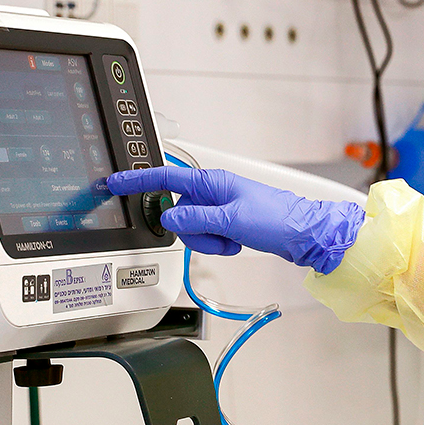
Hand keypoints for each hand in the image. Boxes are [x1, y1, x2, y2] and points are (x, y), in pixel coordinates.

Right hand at [106, 166, 363, 273]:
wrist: (306, 235)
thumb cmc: (278, 220)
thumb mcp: (233, 221)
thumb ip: (196, 220)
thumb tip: (169, 219)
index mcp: (213, 182)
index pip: (168, 179)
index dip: (140, 181)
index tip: (117, 182)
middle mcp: (215, 192)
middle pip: (179, 212)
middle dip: (194, 231)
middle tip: (220, 236)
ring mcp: (221, 208)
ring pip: (192, 228)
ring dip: (209, 241)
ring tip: (233, 240)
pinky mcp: (228, 223)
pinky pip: (208, 236)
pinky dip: (219, 244)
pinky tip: (237, 243)